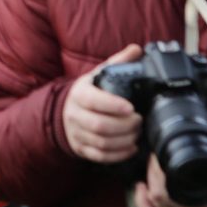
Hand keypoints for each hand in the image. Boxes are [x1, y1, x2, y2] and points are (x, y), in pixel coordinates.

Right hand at [62, 44, 143, 162]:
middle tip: (140, 121)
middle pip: (100, 125)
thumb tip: (136, 50)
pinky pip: (99, 156)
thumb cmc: (90, 91)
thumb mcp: (99, 73)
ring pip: (101, 142)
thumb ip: (117, 61)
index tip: (131, 107)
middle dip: (124, 125)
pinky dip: (118, 155)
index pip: (95, 101)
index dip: (114, 105)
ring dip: (123, 140)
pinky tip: (131, 148)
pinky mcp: (81, 148)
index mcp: (80, 94)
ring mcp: (76, 133)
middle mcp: (74, 114)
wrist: (67, 110)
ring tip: (138, 133)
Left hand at [134, 130, 206, 206]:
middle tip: (155, 157)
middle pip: (156, 197)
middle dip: (151, 174)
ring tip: (148, 171)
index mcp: (201, 204)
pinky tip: (141, 190)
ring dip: (145, 189)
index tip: (159, 155)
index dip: (157, 173)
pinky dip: (143, 205)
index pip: (167, 192)